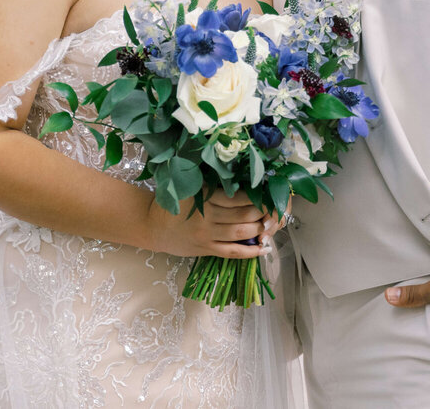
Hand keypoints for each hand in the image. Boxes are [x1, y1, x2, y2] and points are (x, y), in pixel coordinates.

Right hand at [144, 190, 280, 258]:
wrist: (152, 226)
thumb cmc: (176, 202)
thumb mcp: (192, 186)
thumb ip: (215, 183)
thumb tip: (246, 176)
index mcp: (206, 196)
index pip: (240, 196)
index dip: (259, 195)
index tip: (271, 191)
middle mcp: (208, 216)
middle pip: (245, 214)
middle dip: (265, 211)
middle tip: (276, 207)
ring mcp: (208, 235)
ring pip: (242, 233)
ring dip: (261, 229)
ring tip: (272, 224)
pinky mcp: (206, 249)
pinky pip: (233, 252)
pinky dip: (251, 252)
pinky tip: (265, 249)